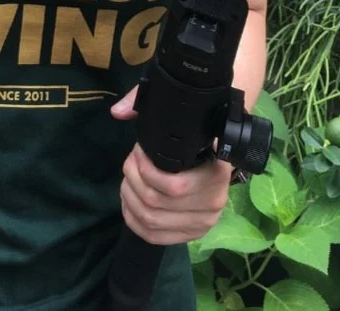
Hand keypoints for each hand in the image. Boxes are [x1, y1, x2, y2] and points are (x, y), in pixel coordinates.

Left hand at [110, 86, 230, 244]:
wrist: (220, 155)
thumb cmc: (200, 133)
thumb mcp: (181, 114)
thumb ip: (146, 103)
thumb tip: (118, 111)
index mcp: (217, 172)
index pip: (174, 185)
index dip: (145, 169)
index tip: (138, 152)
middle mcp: (214, 202)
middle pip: (155, 202)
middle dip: (133, 180)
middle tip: (130, 163)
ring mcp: (203, 222)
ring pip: (151, 220)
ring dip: (130, 197)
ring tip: (128, 179)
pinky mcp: (192, 235)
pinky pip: (154, 236)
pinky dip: (133, 219)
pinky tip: (129, 201)